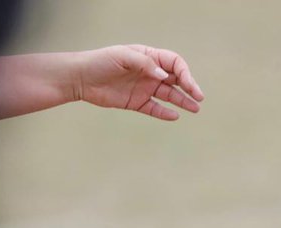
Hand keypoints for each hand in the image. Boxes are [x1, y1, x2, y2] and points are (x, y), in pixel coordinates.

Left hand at [74, 45, 203, 120]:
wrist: (81, 78)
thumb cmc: (101, 62)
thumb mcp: (122, 57)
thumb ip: (144, 64)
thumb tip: (164, 76)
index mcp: (149, 57)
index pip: (174, 63)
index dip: (184, 73)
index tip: (187, 84)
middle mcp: (149, 72)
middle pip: (176, 79)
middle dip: (189, 87)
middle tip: (199, 97)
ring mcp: (144, 88)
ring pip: (169, 95)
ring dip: (183, 101)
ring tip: (195, 109)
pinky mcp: (137, 103)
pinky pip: (155, 109)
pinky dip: (165, 113)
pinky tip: (175, 116)